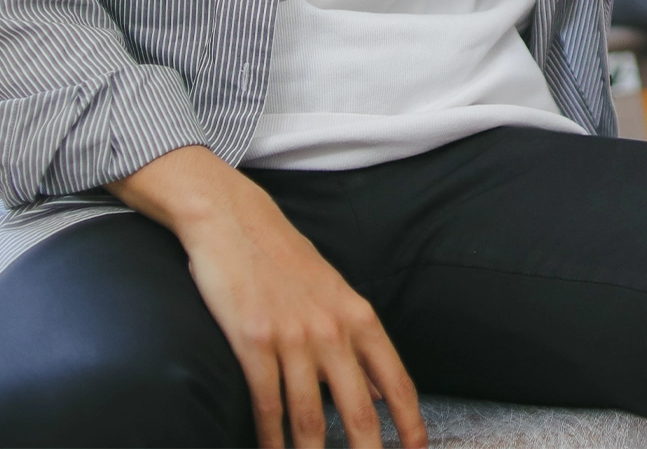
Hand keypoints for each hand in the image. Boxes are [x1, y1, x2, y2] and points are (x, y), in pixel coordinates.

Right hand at [111, 147, 425, 448]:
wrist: (235, 221)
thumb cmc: (285, 258)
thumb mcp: (335, 292)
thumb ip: (360, 342)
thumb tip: (385, 393)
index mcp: (357, 316)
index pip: (396, 382)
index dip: (410, 425)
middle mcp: (332, 329)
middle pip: (359, 413)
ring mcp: (293, 337)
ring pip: (310, 421)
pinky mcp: (254, 341)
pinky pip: (267, 406)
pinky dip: (270, 439)